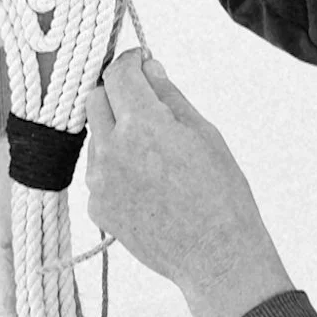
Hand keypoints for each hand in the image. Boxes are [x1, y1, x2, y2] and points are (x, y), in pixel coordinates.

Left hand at [85, 50, 292, 316]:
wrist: (216, 256)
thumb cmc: (222, 194)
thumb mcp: (204, 133)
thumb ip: (169, 97)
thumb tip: (149, 69)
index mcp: (143, 125)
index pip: (119, 73)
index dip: (130, 60)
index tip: (141, 60)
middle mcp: (112, 150)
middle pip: (95, 98)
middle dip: (117, 92)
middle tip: (144, 101)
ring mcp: (99, 180)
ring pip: (94, 135)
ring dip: (114, 130)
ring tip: (152, 152)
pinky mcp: (96, 206)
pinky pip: (97, 169)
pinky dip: (114, 164)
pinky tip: (146, 181)